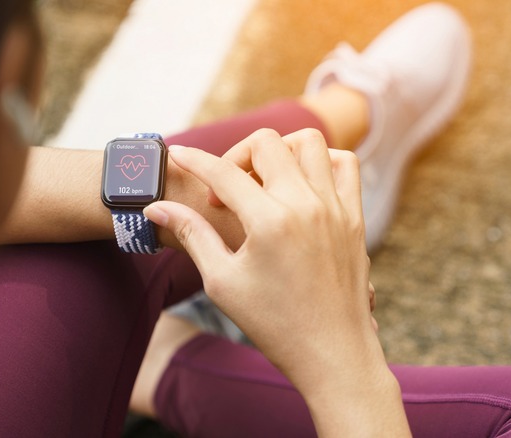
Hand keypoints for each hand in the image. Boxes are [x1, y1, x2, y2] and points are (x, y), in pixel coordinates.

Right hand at [144, 129, 408, 435]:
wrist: (333, 354)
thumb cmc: (273, 324)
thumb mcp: (222, 281)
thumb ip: (191, 234)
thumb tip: (156, 207)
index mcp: (269, 222)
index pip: (223, 172)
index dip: (193, 160)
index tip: (176, 154)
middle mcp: (306, 204)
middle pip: (265, 143)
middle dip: (234, 156)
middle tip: (225, 193)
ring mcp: (336, 207)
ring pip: (309, 142)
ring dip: (279, 151)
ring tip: (262, 182)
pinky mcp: (354, 217)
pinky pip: (345, 164)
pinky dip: (321, 161)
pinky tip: (301, 185)